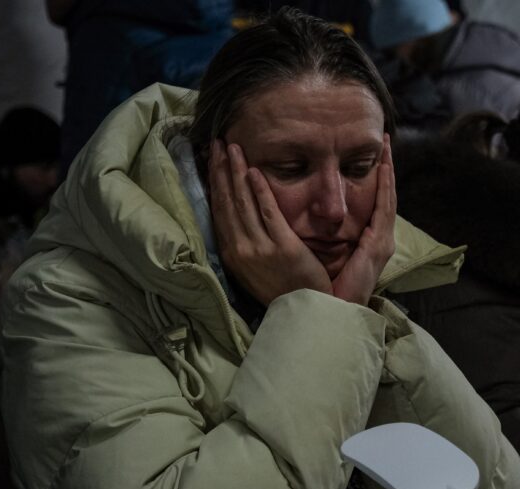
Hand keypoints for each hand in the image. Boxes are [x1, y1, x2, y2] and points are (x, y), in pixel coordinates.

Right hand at [208, 140, 329, 304]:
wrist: (306, 314)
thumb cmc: (285, 292)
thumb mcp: (256, 271)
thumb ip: (249, 245)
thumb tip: (243, 221)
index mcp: (233, 255)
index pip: (219, 211)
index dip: (215, 183)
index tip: (213, 160)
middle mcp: (240, 250)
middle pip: (226, 202)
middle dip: (221, 170)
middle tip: (219, 143)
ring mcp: (260, 249)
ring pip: (242, 203)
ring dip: (236, 172)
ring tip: (232, 147)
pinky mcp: (282, 249)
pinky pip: (268, 213)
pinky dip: (259, 191)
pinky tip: (254, 171)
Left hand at [330, 134, 395, 305]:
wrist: (334, 312)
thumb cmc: (327, 289)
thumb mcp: (325, 255)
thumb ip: (326, 237)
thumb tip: (311, 220)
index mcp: (369, 241)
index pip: (374, 202)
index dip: (377, 179)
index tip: (376, 155)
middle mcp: (380, 238)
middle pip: (385, 195)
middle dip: (387, 166)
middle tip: (387, 138)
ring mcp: (383, 241)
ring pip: (388, 197)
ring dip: (389, 170)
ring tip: (388, 145)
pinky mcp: (379, 245)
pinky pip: (383, 209)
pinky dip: (385, 186)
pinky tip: (383, 167)